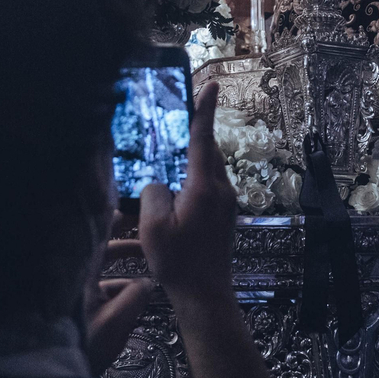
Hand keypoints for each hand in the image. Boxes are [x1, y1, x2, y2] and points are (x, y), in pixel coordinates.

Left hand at [82, 219, 152, 375]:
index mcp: (81, 273)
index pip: (96, 236)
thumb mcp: (117, 321)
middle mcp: (75, 278)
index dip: (113, 220)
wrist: (52, 376)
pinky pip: (98, 289)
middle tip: (148, 239)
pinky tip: (134, 295)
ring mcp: (74, 293)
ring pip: (101, 271)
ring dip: (124, 269)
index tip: (133, 211)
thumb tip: (149, 280)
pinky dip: (116, 288)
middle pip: (100, 251)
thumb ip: (137, 296)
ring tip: (149, 270)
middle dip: (126, 245)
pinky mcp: (75, 308)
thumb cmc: (83, 345)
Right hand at [139, 82, 237, 305]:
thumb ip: (153, 192)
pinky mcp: (224, 214)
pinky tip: (177, 185)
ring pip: (209, 167)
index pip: (203, 138)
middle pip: (208, 149)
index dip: (204, 109)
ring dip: (194, 154)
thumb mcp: (153, 226)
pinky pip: (209, 183)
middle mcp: (221, 189)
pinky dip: (195, 174)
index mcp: (204, 187)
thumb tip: (159, 181)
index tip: (210, 84)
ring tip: (172, 149)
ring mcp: (226, 202)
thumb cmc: (179, 263)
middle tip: (179, 111)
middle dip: (196, 129)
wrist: (205, 294)